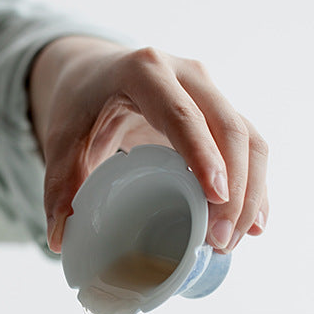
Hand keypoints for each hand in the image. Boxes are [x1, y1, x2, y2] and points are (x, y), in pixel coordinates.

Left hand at [28, 36, 268, 252]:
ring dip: (250, 192)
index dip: (203, 155)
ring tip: (231, 242)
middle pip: (228, 127)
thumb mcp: (61, 141)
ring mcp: (210, 91)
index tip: (215, 198)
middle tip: (220, 240)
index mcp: (144, 71)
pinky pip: (251, 148)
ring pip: (249, 138)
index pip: (182, 115)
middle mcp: (187, 74)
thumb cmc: (80, 106)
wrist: (95, 75)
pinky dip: (255, 187)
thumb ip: (58, 187)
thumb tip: (59, 241)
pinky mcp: (221, 113)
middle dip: (234, 188)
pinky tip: (253, 225)